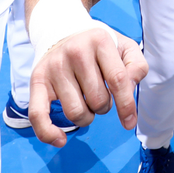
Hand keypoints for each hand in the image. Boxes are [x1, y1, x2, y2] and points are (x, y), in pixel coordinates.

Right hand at [28, 26, 147, 146]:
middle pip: (97, 100)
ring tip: (85, 102)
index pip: (117, 79)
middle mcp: (75, 51)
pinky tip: (61, 140)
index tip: (130, 122)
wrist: (62, 32)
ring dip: (86, 117)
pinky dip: (49, 133)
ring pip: (76, 112)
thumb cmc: (98, 46)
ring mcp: (55, 66)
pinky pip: (38, 114)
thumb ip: (136, 66)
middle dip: (104, 106)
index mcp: (99, 41)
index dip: (126, 105)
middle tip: (99, 94)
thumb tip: (129, 92)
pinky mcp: (37, 80)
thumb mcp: (124, 47)